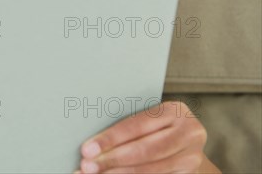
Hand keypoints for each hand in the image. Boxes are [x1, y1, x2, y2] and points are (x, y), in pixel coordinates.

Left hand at [74, 101, 219, 173]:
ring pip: (150, 170)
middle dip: (112, 159)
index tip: (87, 149)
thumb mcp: (149, 121)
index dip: (110, 139)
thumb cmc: (158, 130)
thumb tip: (92, 142)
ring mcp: (192, 157)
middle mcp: (189, 133)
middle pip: (144, 150)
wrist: (187, 148)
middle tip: (87, 166)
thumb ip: (128, 127)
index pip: (136, 126)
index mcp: (174, 111)